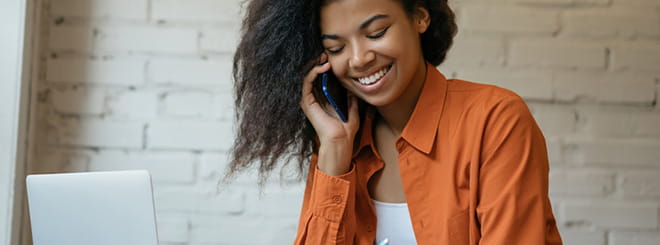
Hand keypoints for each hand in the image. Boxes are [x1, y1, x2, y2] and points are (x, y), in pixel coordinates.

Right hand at [300, 53, 359, 174]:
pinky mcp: (306, 102)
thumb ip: (352, 98)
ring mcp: (309, 100)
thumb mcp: (353, 109)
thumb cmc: (345, 130)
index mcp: (323, 100)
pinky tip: (323, 68)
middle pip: (313, 76)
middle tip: (326, 55)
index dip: (325, 68)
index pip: (321, 79)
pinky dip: (313, 73)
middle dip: (318, 64)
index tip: (332, 59)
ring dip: (315, 65)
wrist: (340, 141)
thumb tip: (353, 86)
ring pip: (308, 77)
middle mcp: (314, 99)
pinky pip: (306, 83)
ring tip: (324, 59)